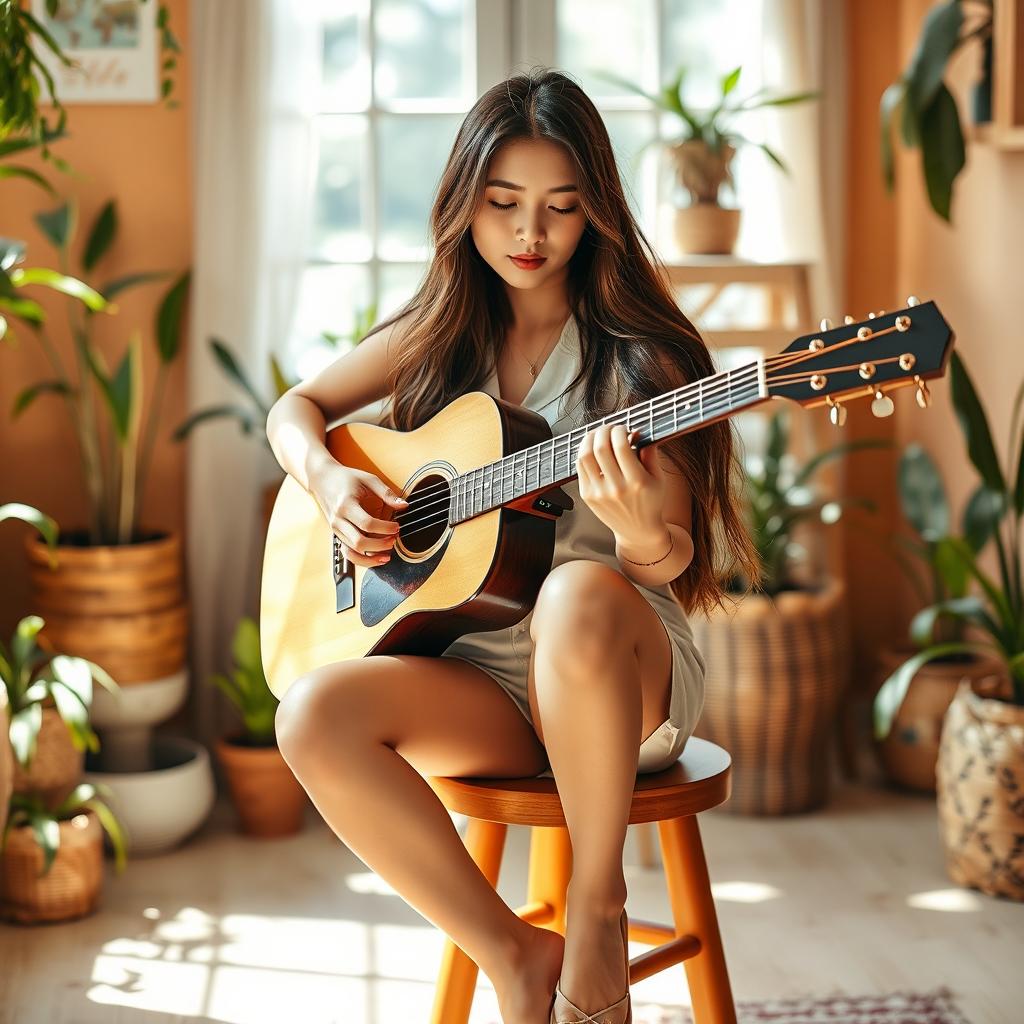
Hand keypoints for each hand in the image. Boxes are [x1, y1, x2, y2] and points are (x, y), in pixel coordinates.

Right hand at [309, 458, 408, 567]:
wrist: (322, 479)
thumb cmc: (346, 478)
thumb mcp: (368, 479)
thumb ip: (387, 493)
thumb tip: (404, 506)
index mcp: (346, 504)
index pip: (367, 523)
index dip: (385, 528)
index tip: (397, 526)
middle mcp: (338, 520)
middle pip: (359, 542)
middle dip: (380, 545)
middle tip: (394, 539)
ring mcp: (336, 530)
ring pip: (353, 552)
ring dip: (372, 556)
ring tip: (387, 553)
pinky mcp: (337, 535)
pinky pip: (348, 554)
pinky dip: (362, 560)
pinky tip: (376, 558)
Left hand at [576, 423, 667, 545]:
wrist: (638, 531)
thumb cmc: (651, 501)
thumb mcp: (658, 478)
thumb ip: (649, 453)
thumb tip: (636, 431)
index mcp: (637, 482)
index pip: (621, 446)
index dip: (619, 431)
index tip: (622, 428)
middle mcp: (616, 488)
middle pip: (600, 448)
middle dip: (603, 431)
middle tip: (609, 428)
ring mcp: (599, 494)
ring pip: (585, 456)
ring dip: (589, 439)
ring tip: (597, 434)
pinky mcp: (587, 497)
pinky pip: (580, 468)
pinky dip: (584, 453)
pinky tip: (591, 449)